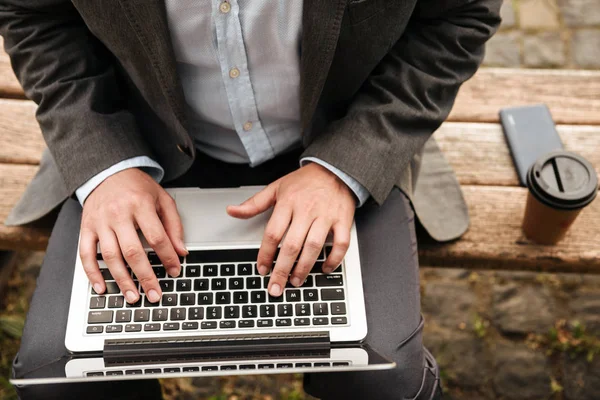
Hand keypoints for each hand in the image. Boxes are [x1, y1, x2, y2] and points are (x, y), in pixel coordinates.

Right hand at [79, 168, 187, 303]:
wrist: (107, 172)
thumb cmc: (137, 187)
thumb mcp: (162, 199)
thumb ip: (173, 225)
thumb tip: (181, 251)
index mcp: (140, 205)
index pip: (157, 237)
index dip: (167, 257)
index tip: (175, 271)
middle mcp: (118, 214)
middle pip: (133, 251)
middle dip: (145, 276)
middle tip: (155, 294)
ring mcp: (100, 222)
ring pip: (110, 257)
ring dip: (122, 280)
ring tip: (133, 297)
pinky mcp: (86, 228)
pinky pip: (85, 254)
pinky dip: (92, 274)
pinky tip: (102, 288)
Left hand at [227, 163, 355, 296]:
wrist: (335, 169)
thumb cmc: (305, 181)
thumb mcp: (276, 188)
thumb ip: (254, 203)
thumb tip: (232, 211)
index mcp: (288, 203)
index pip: (273, 233)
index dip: (265, 254)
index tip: (262, 269)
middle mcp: (306, 210)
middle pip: (292, 245)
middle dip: (281, 270)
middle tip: (275, 287)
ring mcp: (326, 216)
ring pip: (314, 247)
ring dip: (304, 268)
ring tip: (295, 281)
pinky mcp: (343, 220)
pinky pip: (340, 244)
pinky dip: (333, 259)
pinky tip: (325, 268)